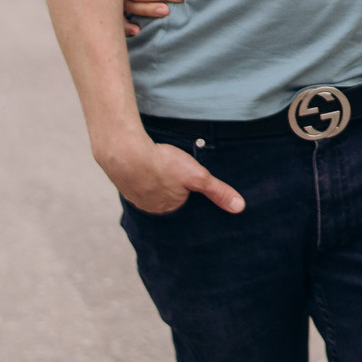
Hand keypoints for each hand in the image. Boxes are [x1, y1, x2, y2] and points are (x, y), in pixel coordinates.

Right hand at [95, 130, 243, 216]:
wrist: (124, 151)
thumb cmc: (162, 164)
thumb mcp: (197, 176)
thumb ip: (217, 191)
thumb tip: (239, 207)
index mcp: (168, 210)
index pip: (183, 203)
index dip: (187, 191)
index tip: (187, 180)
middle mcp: (150, 208)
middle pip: (166, 198)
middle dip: (171, 186)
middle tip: (173, 171)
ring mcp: (134, 196)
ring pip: (150, 189)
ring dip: (155, 180)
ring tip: (160, 167)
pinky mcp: (122, 182)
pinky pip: (135, 180)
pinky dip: (140, 173)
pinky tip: (143, 163)